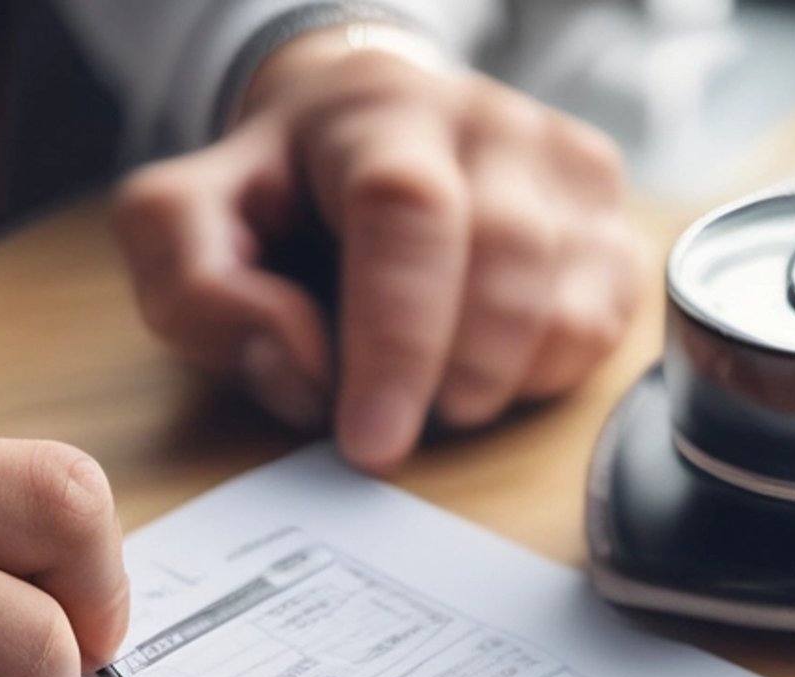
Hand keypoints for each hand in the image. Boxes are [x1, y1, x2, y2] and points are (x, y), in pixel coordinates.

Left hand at [112, 32, 644, 471]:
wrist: (358, 140)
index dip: (396, 337)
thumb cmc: (275, 205)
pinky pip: (601, 333)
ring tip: (425, 392)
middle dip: (451, 376)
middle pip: (506, 256)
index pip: (407, 212)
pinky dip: (537, 381)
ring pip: (565, 308)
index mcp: (380, 115)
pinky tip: (478, 369)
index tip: (371, 442)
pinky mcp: (611, 229)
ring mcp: (566, 174)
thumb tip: (299, 365)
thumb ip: (200, 291)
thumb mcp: (183, 231)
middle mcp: (490, 127)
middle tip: (391, 438)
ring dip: (490, 386)